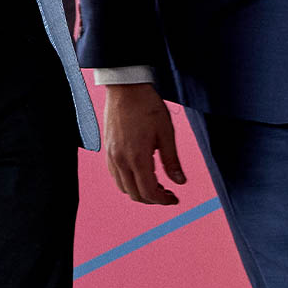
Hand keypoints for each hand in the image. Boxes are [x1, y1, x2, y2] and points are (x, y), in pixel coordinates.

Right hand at [103, 83, 186, 204]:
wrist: (125, 87)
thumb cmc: (146, 105)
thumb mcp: (166, 132)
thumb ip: (172, 161)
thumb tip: (180, 182)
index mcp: (137, 157)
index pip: (149, 192)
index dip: (163, 200)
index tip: (174, 198)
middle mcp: (120, 160)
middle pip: (135, 194)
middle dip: (153, 199)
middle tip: (167, 193)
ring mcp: (111, 155)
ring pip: (123, 187)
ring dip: (139, 192)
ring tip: (155, 184)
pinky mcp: (107, 149)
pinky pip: (115, 175)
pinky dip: (128, 182)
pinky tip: (140, 173)